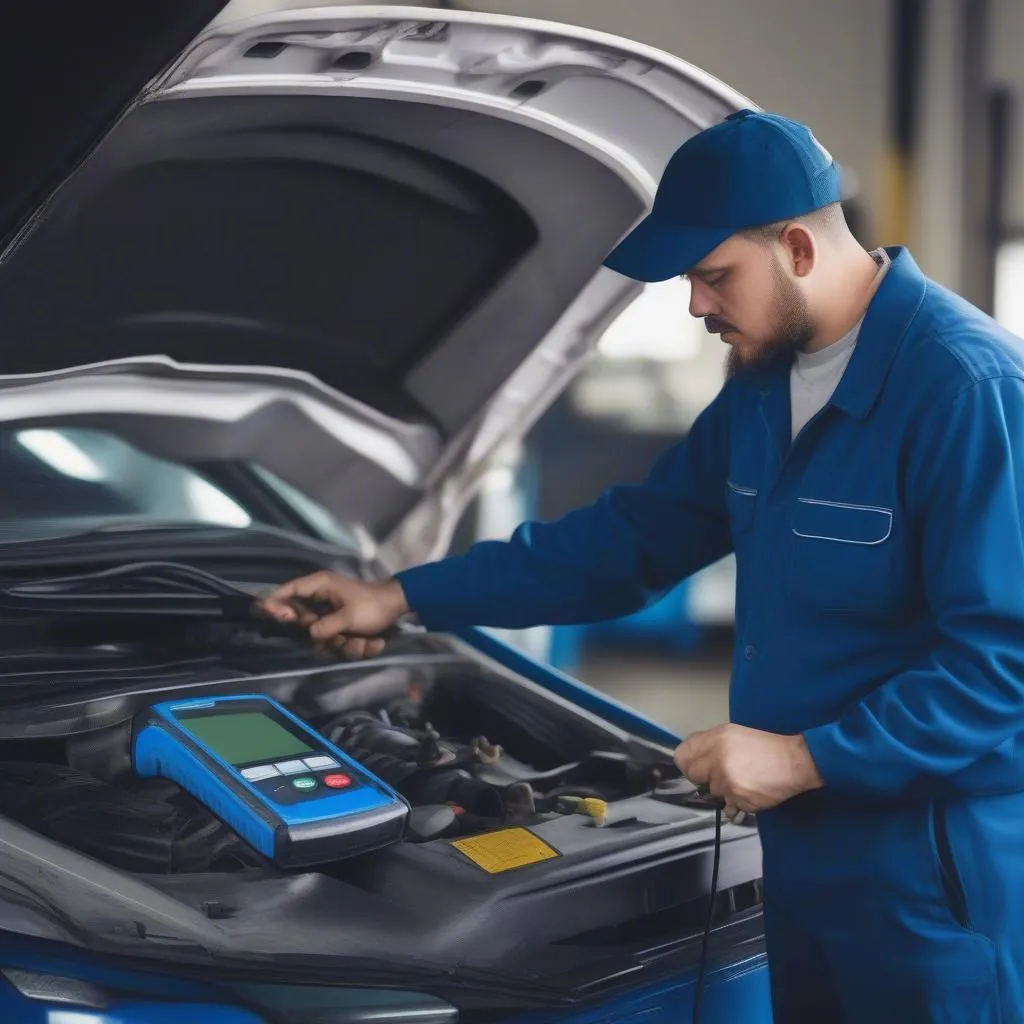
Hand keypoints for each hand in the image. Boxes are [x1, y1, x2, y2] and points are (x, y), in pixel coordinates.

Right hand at [260, 571, 408, 659]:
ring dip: (345, 645)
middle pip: (302, 621)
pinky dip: (356, 646)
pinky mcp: (338, 627)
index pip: (288, 591)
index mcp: (320, 586)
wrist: (398, 607)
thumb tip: (310, 633)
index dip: (275, 602)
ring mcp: (329, 615)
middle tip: (341, 637)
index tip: (269, 614)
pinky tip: (374, 642)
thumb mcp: (351, 615)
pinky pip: (337, 642)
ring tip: (365, 640)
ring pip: (322, 637)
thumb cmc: (373, 605)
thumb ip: (328, 625)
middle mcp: (320, 599)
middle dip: (324, 635)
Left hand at [673, 724, 823, 815]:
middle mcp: (718, 760)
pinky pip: (728, 806)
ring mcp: (728, 781)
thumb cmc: (765, 748)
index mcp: (716, 739)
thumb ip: (710, 744)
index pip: (682, 756)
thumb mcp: (734, 734)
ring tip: (743, 780)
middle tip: (722, 775)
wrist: (794, 762)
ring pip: (712, 793)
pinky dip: (736, 803)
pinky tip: (749, 790)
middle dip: (705, 778)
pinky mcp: (739, 800)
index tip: (695, 767)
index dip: (688, 763)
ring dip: (724, 791)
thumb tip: (692, 758)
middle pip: (694, 777)